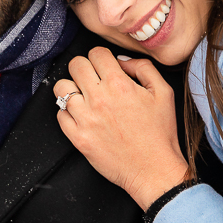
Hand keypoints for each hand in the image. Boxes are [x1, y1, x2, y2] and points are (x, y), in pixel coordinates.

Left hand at [54, 47, 190, 210]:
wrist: (154, 169)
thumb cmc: (160, 134)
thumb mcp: (163, 92)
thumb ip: (143, 68)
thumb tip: (121, 60)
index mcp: (120, 85)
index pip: (96, 53)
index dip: (101, 57)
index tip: (104, 66)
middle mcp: (99, 99)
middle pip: (76, 65)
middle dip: (85, 68)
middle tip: (93, 79)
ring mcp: (86, 119)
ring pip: (61, 88)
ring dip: (72, 88)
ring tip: (84, 97)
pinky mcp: (78, 138)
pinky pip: (59, 115)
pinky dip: (68, 113)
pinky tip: (82, 116)